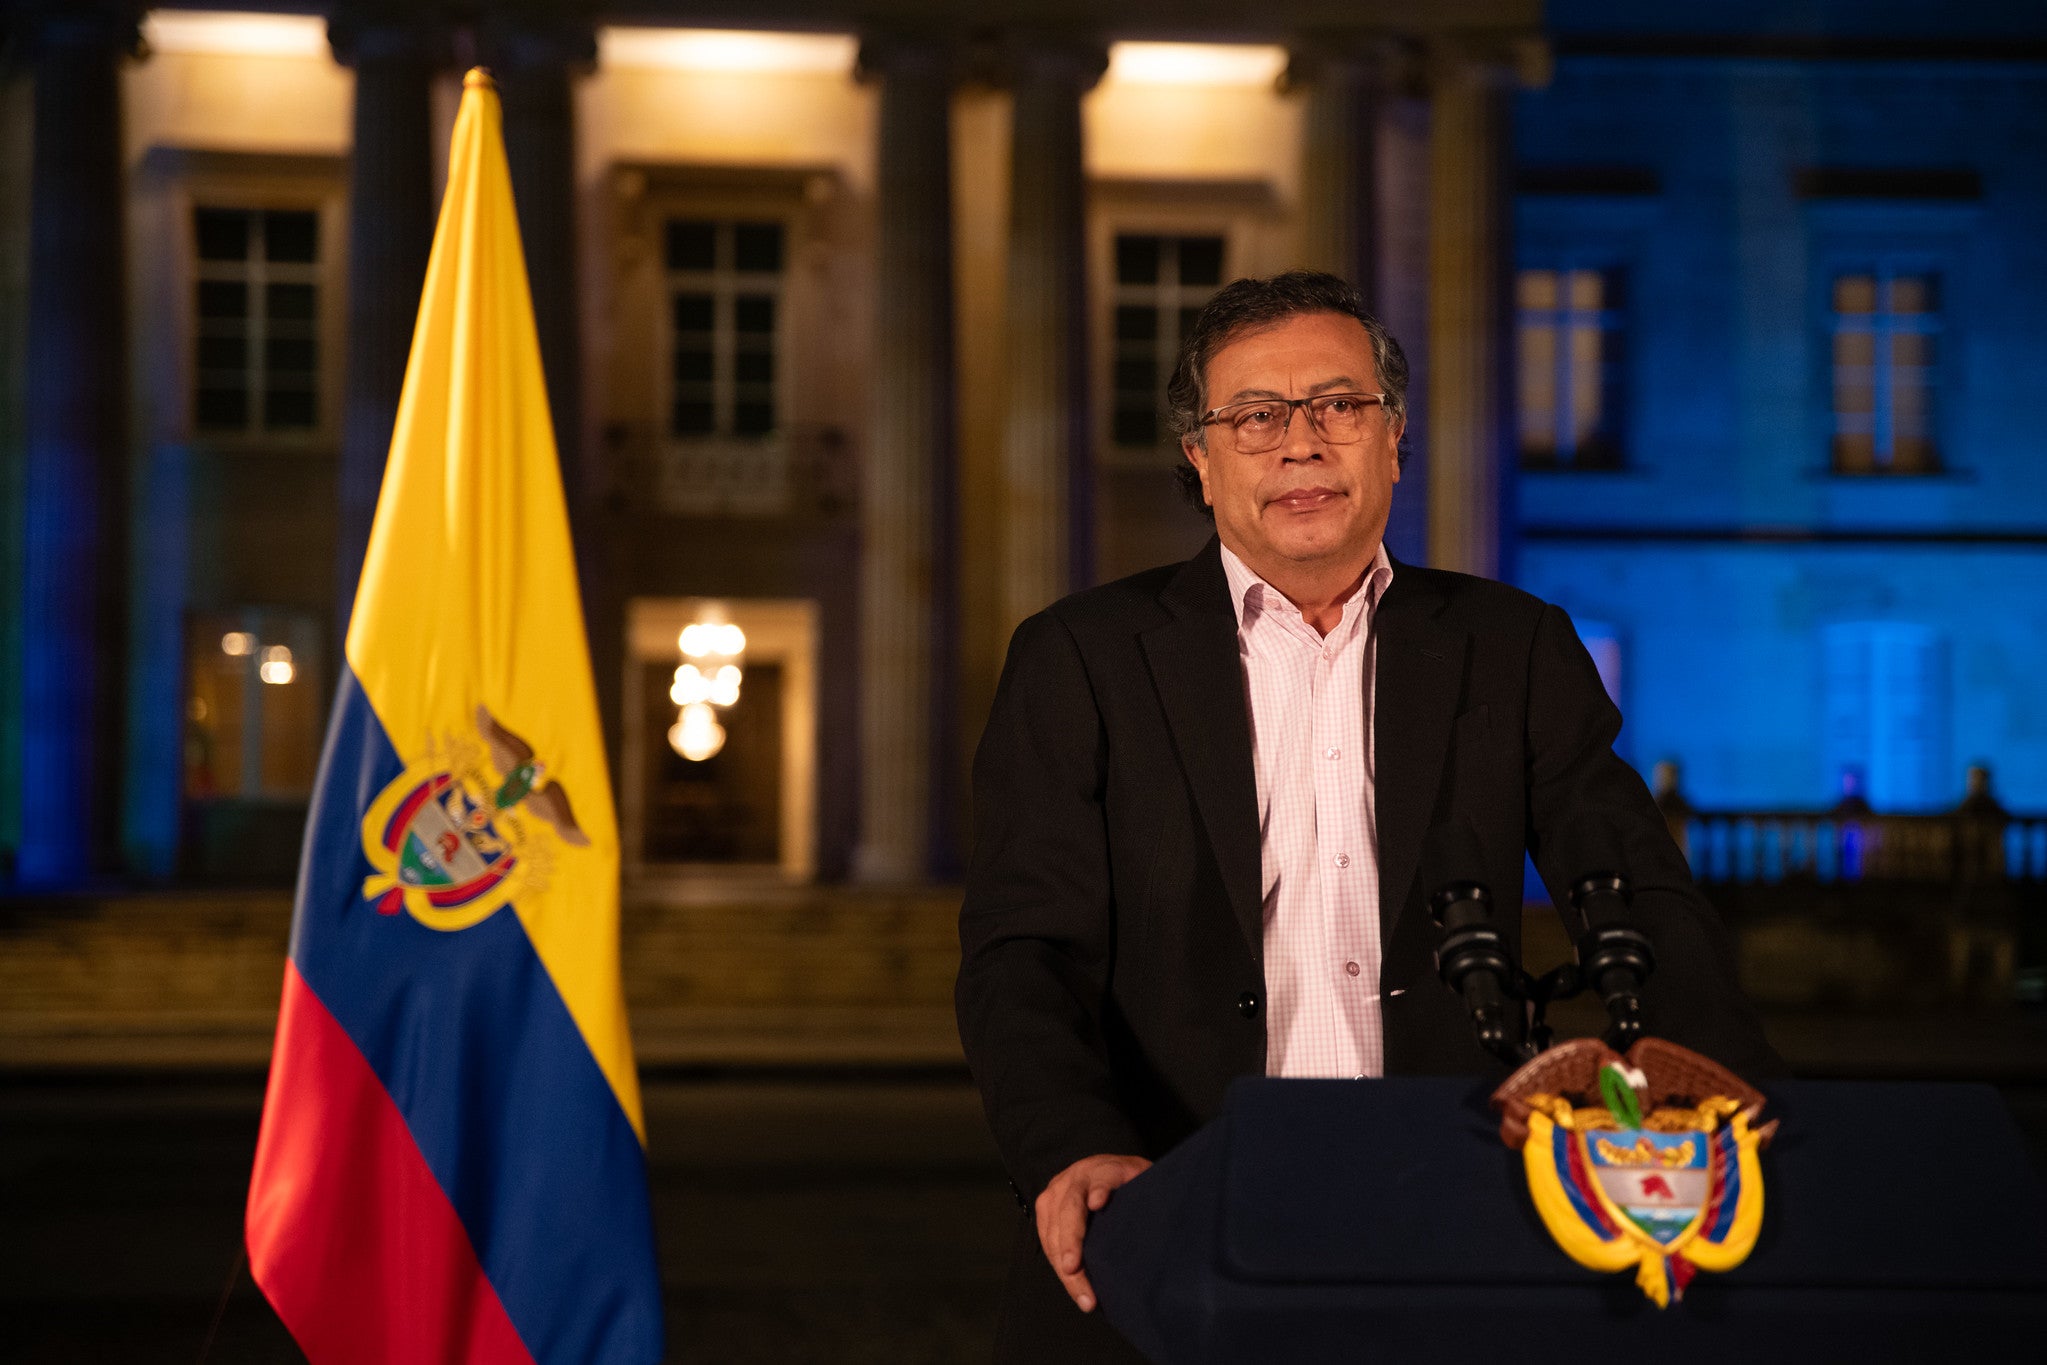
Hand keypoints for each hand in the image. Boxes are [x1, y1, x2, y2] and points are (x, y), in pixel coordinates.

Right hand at [1034, 1153, 1152, 1312]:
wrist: (1101, 1172)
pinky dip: (1058, 1266)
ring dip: (1064, 1265)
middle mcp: (1077, 1177)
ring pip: (1054, 1230)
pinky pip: (1047, 1240)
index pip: (1102, 1176)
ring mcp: (1056, 1192)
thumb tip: (1168, 1223)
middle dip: (1071, 1240)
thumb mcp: (1144, 1183)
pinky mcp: (1046, 1210)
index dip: (1100, 1188)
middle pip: (1070, 1208)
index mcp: (1105, 1168)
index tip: (1098, 1202)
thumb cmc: (1128, 1185)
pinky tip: (1074, 1286)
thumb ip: (1151, 1196)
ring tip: (1083, 1295)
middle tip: (1073, 1269)